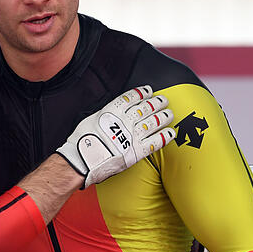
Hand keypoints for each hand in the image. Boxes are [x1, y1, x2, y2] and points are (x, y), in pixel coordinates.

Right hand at [56, 85, 174, 187]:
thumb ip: (104, 115)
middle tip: (163, 100)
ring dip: (163, 117)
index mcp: (112, 111)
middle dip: (156, 102)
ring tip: (169, 114)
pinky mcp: (137, 151)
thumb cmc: (82, 142)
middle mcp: (125, 121)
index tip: (148, 90)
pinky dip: (164, 137)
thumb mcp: (90, 120)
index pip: (131, 98)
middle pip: (145, 108)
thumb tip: (109, 113)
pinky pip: (155, 142)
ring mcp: (132, 135)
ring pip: (153, 122)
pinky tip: (170, 133)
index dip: (141, 93)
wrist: (83, 160)